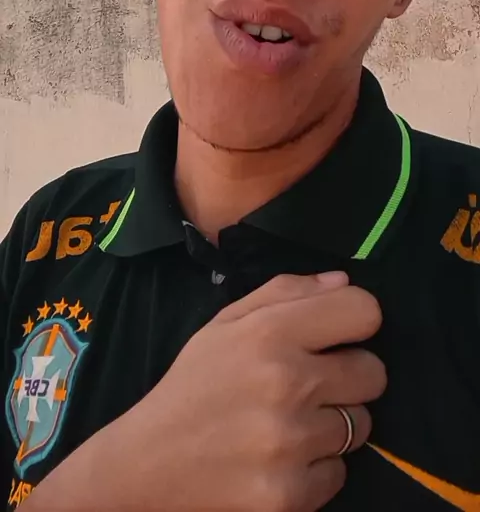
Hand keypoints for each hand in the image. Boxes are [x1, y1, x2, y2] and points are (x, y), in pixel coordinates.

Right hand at [28, 271, 385, 511]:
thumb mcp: (225, 325)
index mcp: (269, 333)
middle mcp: (287, 383)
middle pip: (374, 373)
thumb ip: (286, 293)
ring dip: (331, 426)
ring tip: (288, 425)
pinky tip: (280, 461)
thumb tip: (344, 281)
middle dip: (350, 377)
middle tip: (313, 386)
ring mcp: (291, 443)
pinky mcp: (291, 496)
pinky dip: (316, 470)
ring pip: (360, 426)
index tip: (339, 335)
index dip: (355, 322)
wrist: (147, 466)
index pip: (363, 311)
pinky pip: (339, 474)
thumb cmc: (193, 386)